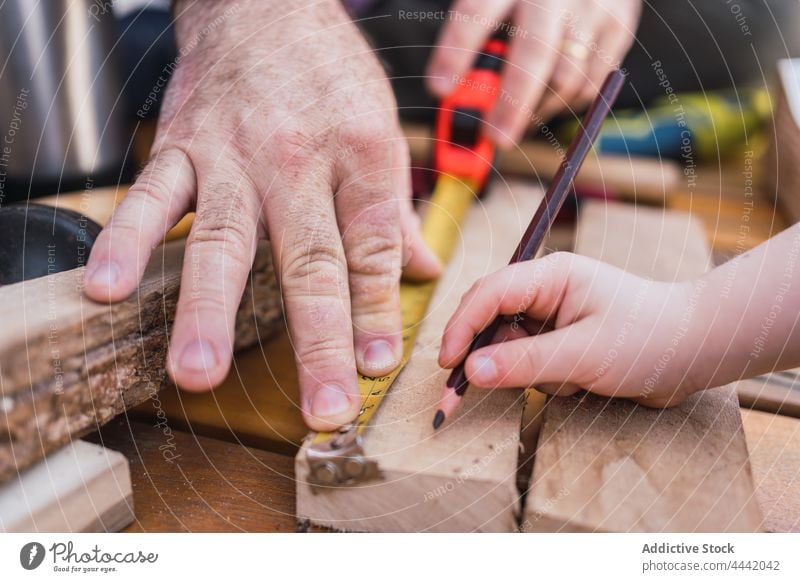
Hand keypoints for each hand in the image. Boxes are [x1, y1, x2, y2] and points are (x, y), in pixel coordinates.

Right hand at [84, 0, 439, 430]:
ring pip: (224, 240)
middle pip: (310, 262)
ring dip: (207, 309)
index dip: (377, 312)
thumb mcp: (380, 131)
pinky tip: (105, 287)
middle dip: (317, 340)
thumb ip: (395, 210)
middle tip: (320, 407)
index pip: (372, 250)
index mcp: (360, 157)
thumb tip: (426, 270)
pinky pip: (151, 195)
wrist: (264, 5)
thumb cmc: (328, 74)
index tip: (376, 367)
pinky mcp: (181, 146)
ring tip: (198, 371)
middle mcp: (299, 161)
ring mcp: (234, 156)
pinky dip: (126, 240)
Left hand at [426, 0, 640, 145]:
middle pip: (534, 53)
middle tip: (495, 138)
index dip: (456, 52)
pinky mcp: (619, 25)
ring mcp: (591, 7)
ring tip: (520, 117)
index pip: (476, 13)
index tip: (440, 88)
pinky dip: (567, 103)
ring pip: (566, 78)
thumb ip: (478, 40)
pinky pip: (591, 84)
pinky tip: (550, 99)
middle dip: (512, 103)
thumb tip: (456, 97)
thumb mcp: (497, 2)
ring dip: (539, 109)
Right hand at [438, 252, 705, 406]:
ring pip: (509, 348)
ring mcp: (552, 317)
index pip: (489, 294)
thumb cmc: (649, 339)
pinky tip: (582, 383)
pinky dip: (547, 380)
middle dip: (484, 356)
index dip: (461, 327)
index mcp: (550, 276)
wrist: (698, 352)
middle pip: (490, 320)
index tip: (447, 364)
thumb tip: (470, 371)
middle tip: (462, 394)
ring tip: (572, 381)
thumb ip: (525, 362)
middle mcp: (546, 291)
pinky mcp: (560, 341)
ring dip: (529, 373)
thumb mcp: (584, 354)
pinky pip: (531, 364)